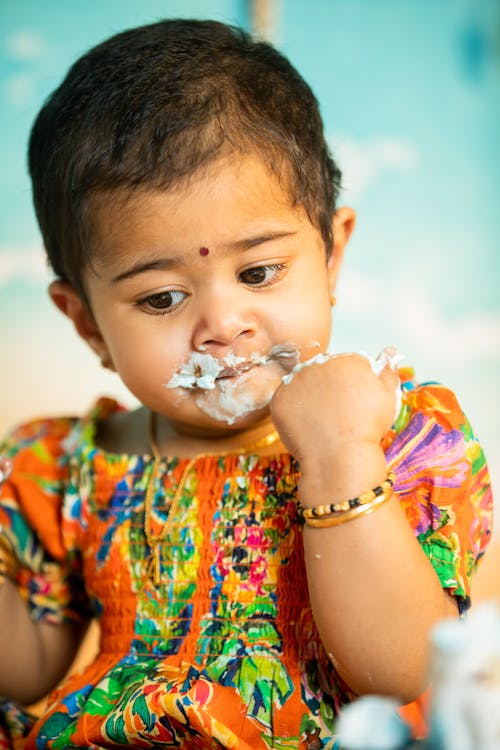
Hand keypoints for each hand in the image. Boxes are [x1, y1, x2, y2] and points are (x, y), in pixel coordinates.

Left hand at [270, 351, 398, 472]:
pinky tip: (307, 425)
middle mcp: (318, 364)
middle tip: (338, 415)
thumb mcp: (388, 396)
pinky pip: (286, 401)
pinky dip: (294, 412)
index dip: (352, 387)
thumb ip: (388, 370)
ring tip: (323, 421)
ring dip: (311, 398)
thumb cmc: (368, 428)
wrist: (341, 455)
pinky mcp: (279, 398)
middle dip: (330, 389)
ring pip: (303, 385)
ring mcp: (296, 380)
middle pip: (323, 373)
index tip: (355, 405)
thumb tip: (389, 350)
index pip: (347, 366)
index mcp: (346, 360)